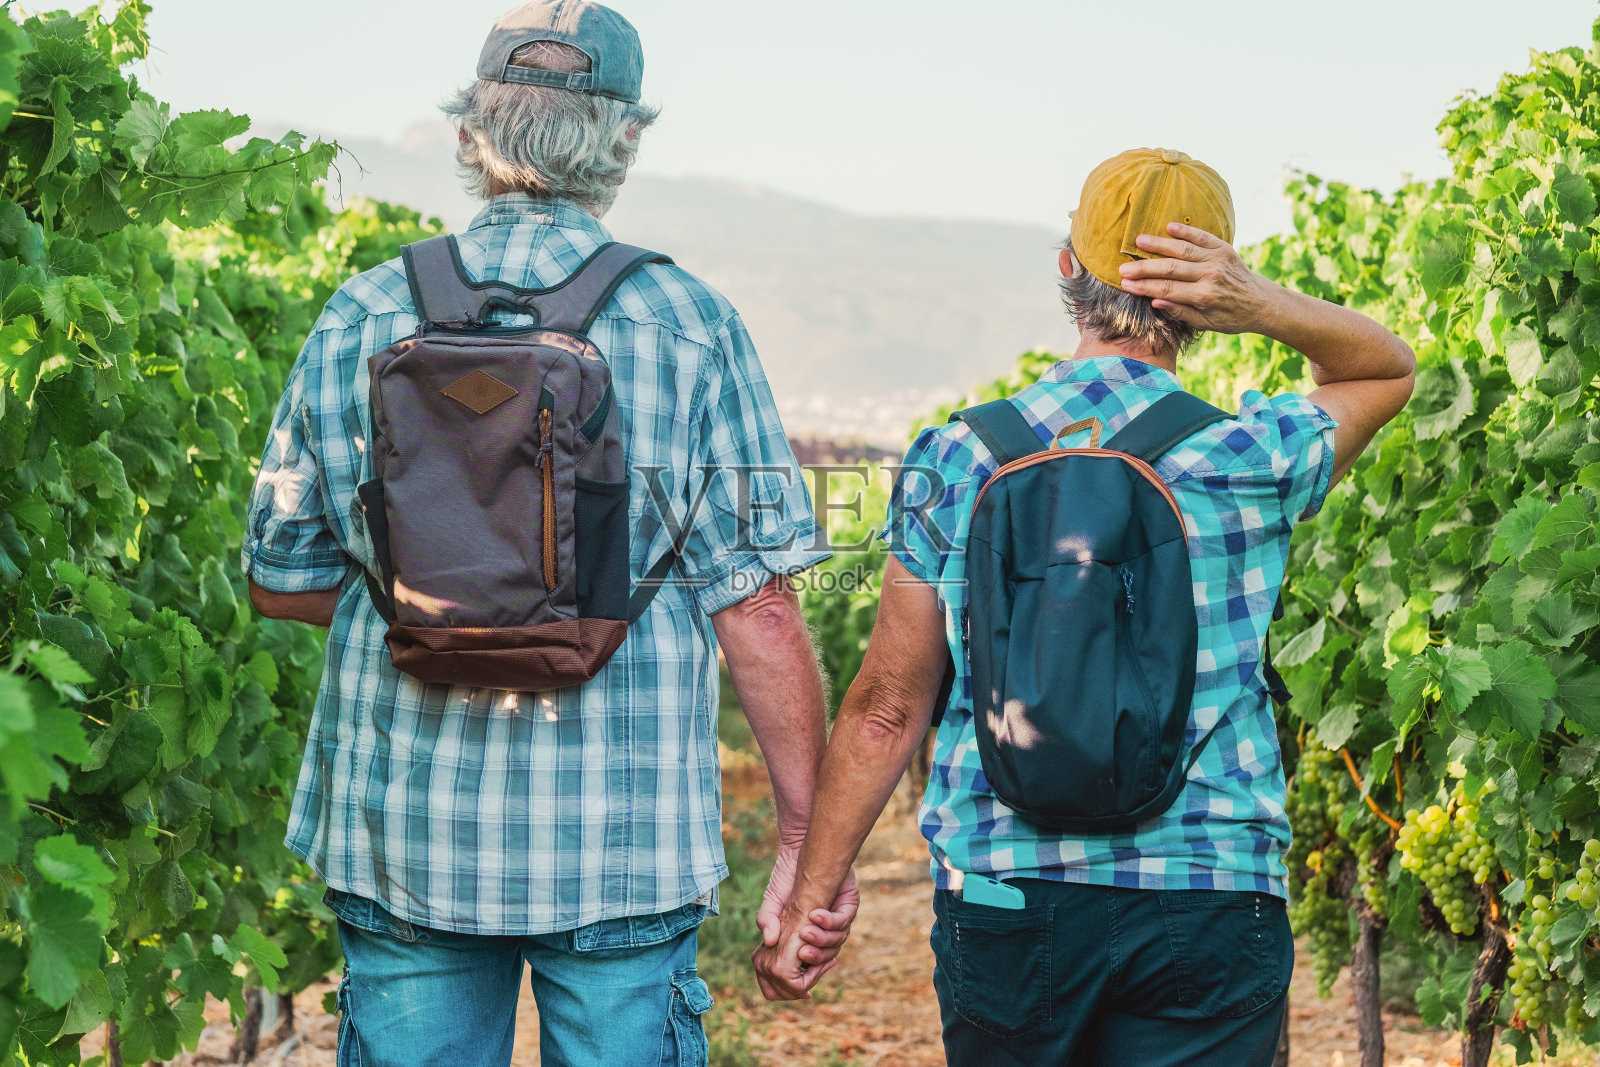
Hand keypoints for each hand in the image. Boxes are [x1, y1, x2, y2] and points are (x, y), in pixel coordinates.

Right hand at [752, 842, 859, 1000]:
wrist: (801, 850)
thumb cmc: (786, 877)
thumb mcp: (772, 901)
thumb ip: (767, 920)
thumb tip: (768, 942)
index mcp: (806, 937)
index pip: (809, 965)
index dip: (803, 976)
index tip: (794, 980)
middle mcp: (826, 930)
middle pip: (826, 958)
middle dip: (815, 961)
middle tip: (802, 955)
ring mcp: (839, 919)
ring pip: (837, 942)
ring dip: (822, 940)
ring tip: (806, 931)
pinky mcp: (849, 903)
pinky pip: (844, 920)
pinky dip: (830, 922)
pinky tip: (816, 915)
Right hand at [1117, 222, 1282, 334]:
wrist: (1262, 303)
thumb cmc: (1230, 317)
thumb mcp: (1205, 323)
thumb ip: (1180, 312)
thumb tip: (1155, 301)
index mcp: (1204, 297)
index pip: (1166, 290)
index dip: (1143, 287)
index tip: (1125, 284)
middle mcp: (1210, 276)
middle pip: (1170, 269)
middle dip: (1143, 268)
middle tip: (1122, 267)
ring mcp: (1217, 260)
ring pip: (1182, 250)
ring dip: (1158, 244)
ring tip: (1138, 240)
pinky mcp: (1224, 248)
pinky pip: (1202, 236)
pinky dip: (1185, 230)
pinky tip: (1168, 226)